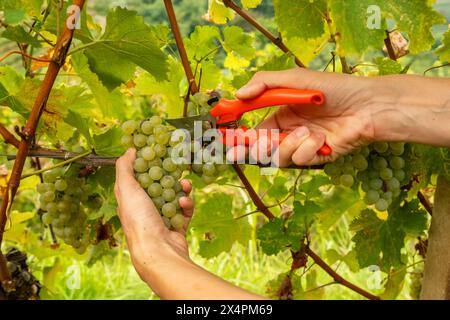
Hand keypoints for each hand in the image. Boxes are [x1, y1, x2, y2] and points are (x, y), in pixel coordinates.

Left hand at [115, 149, 193, 282]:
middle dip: (168, 175)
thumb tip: (129, 150)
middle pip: (158, 186)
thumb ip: (125, 168)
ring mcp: (161, 218)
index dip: (147, 164)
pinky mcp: (176, 226)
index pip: (138, 177)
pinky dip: (186, 204)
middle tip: (177, 164)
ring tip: (185, 184)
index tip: (157, 152)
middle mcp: (144, 209)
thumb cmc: (139, 219)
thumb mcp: (126, 188)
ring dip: (180, 188)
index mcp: (130, 200)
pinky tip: (184, 201)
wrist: (158, 250)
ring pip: (174, 197)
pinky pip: (184, 211)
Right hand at [232, 68, 376, 165]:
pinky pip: (300, 160)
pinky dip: (308, 149)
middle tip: (248, 148)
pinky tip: (322, 139)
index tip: (228, 140)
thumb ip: (265, 83)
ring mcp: (302, 147)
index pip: (255, 131)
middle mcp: (289, 133)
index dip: (241, 137)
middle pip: (262, 150)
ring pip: (279, 157)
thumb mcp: (295, 78)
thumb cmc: (333, 88)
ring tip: (307, 132)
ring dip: (289, 145)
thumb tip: (239, 93)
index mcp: (281, 116)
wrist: (367, 106)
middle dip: (255, 149)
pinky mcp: (316, 158)